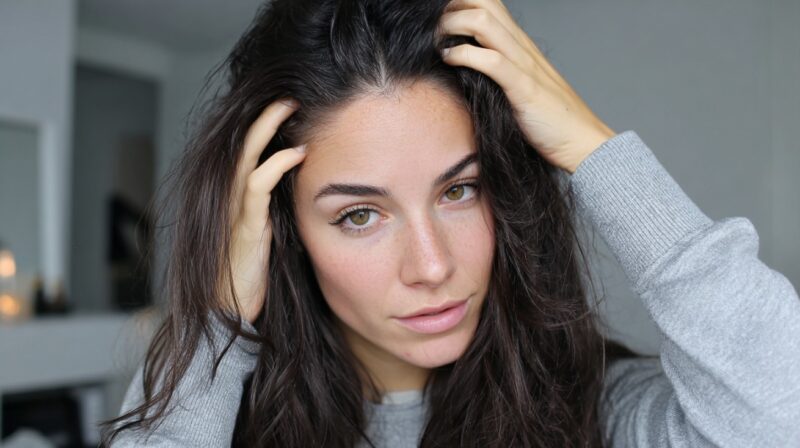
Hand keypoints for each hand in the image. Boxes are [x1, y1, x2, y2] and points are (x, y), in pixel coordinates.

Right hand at [224, 99, 305, 323]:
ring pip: (246, 156)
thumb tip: (301, 192)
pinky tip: (296, 152)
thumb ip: (276, 211)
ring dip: (267, 128)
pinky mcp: (245, 226)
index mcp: (239, 200)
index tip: (289, 110)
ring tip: (289, 106)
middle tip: (288, 95)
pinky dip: (276, 165)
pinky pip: (256, 186)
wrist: (230, 311)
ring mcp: (236, 211)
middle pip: (243, 145)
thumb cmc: (251, 275)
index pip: (249, 153)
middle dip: (265, 117)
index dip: (265, 129)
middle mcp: (232, 199)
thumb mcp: (268, 235)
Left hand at [439, 0, 616, 172]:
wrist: (581, 141)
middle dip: (452, 7)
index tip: (436, 19)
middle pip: (484, 2)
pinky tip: (448, 60)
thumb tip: (461, 64)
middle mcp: (521, 46)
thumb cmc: (547, 119)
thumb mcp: (517, 84)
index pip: (489, 3)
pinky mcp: (523, 87)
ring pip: (483, 22)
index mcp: (520, 43)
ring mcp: (523, 64)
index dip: (460, 4)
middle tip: (431, 26)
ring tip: (436, 41)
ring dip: (452, 25)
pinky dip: (463, 55)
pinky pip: (490, 60)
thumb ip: (495, 69)